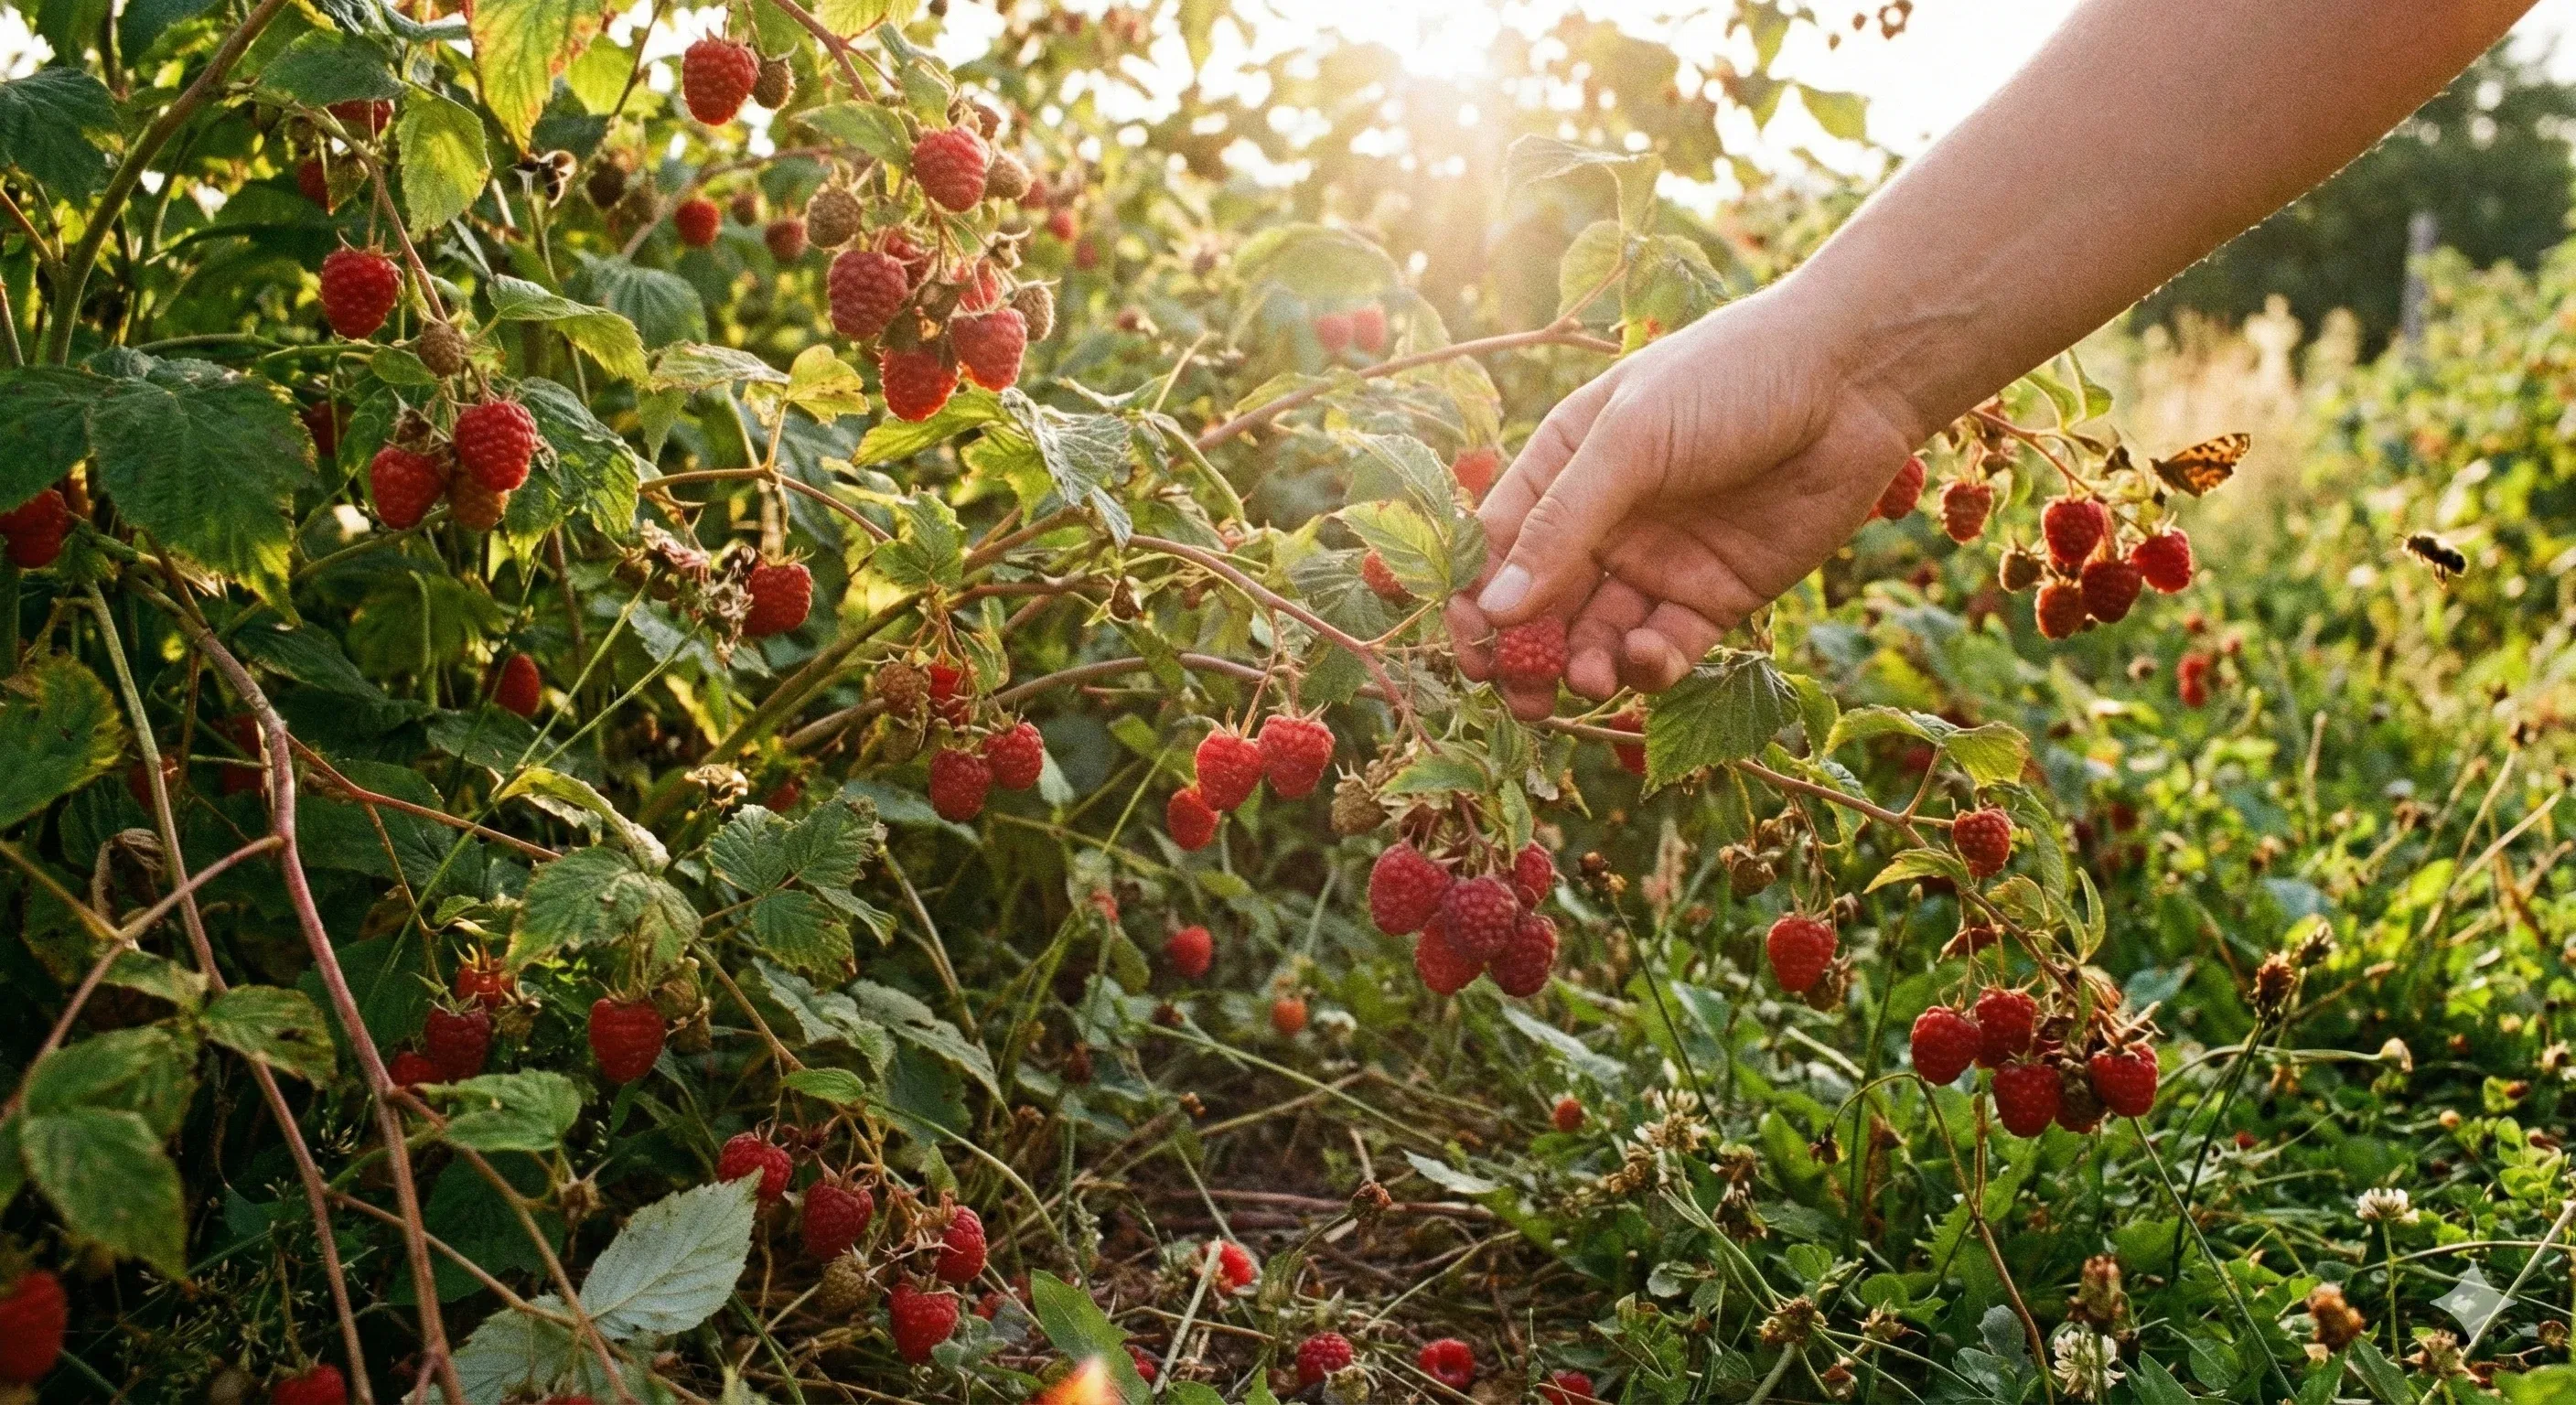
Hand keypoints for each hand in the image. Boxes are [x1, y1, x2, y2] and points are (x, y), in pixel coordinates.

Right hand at [1445, 282, 1921, 719]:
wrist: (1854, 380)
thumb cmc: (1730, 378)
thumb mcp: (1631, 439)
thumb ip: (1562, 524)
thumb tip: (1497, 610)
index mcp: (1566, 465)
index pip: (1499, 544)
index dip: (1478, 598)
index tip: (1469, 646)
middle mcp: (1605, 521)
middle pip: (1542, 605)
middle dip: (1526, 655)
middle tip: (1520, 695)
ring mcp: (1659, 563)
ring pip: (1598, 638)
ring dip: (1584, 667)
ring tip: (1588, 680)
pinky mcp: (1716, 599)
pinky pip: (1665, 649)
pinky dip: (1648, 666)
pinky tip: (1647, 656)